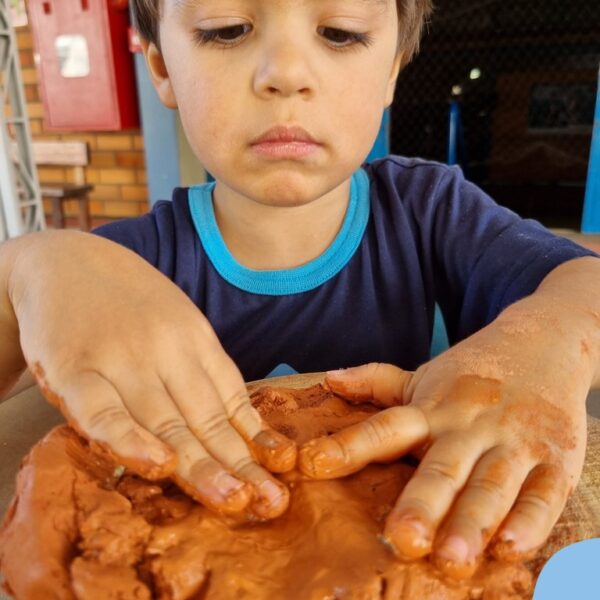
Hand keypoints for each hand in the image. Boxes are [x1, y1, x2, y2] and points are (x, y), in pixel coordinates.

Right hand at [3, 231, 295, 519]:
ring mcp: (119, 358)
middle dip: (237, 464)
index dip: (255, 439)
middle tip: (267, 502)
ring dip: (199, 464)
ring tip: (230, 499)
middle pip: (204, 416)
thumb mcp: (176, 321)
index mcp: (193, 337)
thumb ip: (202, 368)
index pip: (230, 397)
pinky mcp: (72, 369)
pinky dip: (131, 441)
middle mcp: (163, 348)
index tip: (279, 473)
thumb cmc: (126, 302)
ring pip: (164, 421)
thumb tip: (241, 423)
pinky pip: (103, 413)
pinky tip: (158, 466)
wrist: (63, 260)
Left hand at [298, 306, 590, 577]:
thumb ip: (377, 382)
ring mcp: (514, 441)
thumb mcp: (425, 376)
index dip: (348, 446)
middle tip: (402, 539)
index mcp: (431, 409)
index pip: (384, 428)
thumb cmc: (474, 372)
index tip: (312, 464)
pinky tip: (511, 547)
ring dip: (472, 521)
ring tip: (452, 557)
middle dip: (422, 503)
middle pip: (441, 467)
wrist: (546, 342)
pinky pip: (542, 493)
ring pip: (491, 484)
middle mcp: (468, 426)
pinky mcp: (556, 457)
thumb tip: (329, 380)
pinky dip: (530, 521)